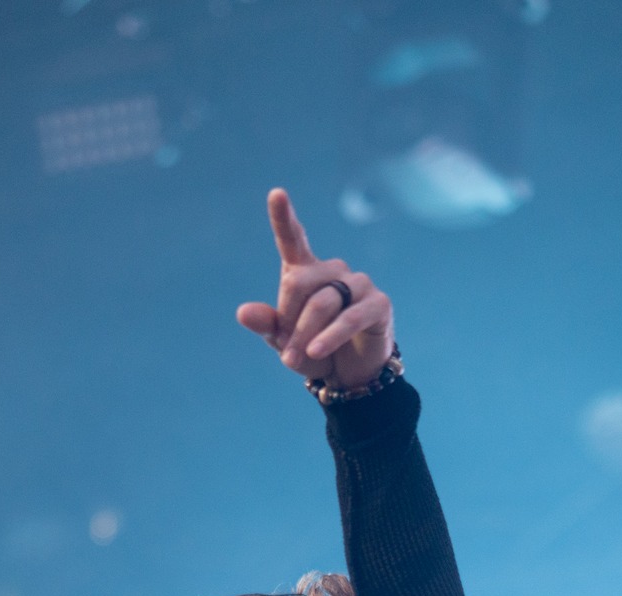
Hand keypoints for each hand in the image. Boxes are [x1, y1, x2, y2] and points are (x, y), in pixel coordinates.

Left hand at [236, 188, 394, 390]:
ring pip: (323, 302)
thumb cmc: (313, 349)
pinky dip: (330, 337)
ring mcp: (358, 284)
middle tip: (286, 349)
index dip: (283, 216)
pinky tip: (317, 350)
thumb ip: (266, 324)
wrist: (349, 375)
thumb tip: (242, 313)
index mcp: (306, 272)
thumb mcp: (283, 340)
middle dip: (289, 319)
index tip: (276, 193)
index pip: (293, 239)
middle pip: (299, 283)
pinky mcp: (378, 303)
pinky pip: (349, 317)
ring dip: (306, 334)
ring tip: (298, 357)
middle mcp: (333, 270)